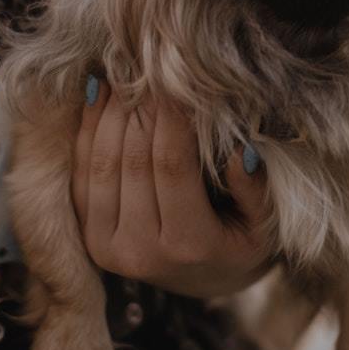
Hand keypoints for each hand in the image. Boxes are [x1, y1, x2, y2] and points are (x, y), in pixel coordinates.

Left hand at [71, 81, 270, 296]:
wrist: (210, 280)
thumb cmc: (243, 241)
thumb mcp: (265, 224)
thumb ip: (254, 190)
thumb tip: (242, 152)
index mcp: (187, 246)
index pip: (173, 167)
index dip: (172, 119)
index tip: (178, 81)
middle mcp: (140, 252)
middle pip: (134, 162)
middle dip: (142, 108)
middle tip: (151, 69)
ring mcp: (108, 248)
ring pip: (102, 165)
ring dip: (111, 114)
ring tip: (124, 76)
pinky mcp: (89, 238)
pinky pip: (83, 176)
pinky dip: (88, 131)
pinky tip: (99, 95)